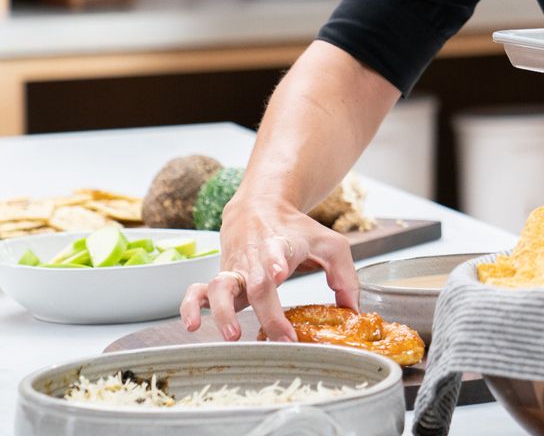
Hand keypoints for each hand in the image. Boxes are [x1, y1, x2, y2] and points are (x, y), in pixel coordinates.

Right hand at [178, 191, 359, 344]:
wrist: (259, 207)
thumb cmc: (296, 230)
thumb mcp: (329, 244)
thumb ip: (345, 276)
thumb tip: (352, 310)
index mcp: (280, 245)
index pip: (276, 251)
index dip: (276, 262)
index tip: (279, 273)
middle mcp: (253, 259)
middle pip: (256, 284)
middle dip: (267, 311)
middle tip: (280, 336)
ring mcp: (233, 269)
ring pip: (220, 287)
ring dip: (223, 311)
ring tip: (232, 334)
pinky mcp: (219, 278)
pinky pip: (197, 291)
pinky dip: (190, 306)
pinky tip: (193, 324)